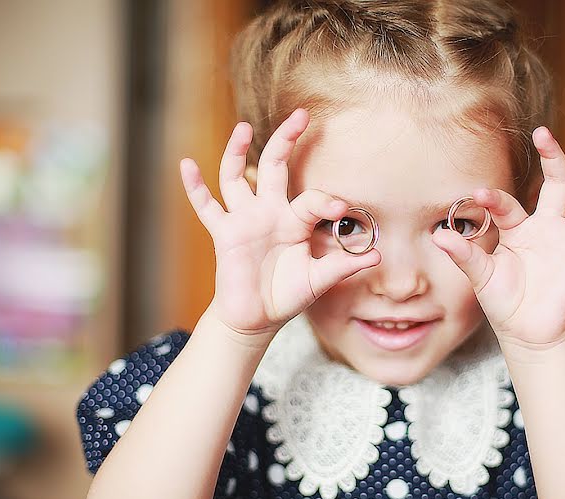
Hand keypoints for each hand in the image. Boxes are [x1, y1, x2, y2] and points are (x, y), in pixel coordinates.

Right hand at [180, 109, 380, 338]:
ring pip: (236, 177)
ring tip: (243, 127)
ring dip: (237, 151)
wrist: (256, 318)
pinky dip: (194, 187)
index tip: (341, 208)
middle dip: (287, 140)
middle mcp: (269, 212)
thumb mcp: (319, 280)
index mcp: (294, 220)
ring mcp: (244, 220)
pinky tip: (186, 165)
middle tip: (302, 115)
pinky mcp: (223, 233)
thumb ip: (343, 266)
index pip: (311, 198)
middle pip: (275, 166)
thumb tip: (378, 255)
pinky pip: (206, 206)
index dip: (325, 200)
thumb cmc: (287, 295)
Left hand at [432, 127, 564, 354]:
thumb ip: (465, 255)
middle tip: (543, 133)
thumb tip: (438, 237)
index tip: (477, 194)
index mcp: (518, 229)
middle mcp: (546, 228)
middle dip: (551, 159)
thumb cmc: (503, 302)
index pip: (508, 205)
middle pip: (555, 185)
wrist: (527, 332)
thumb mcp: (481, 277)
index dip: (494, 199)